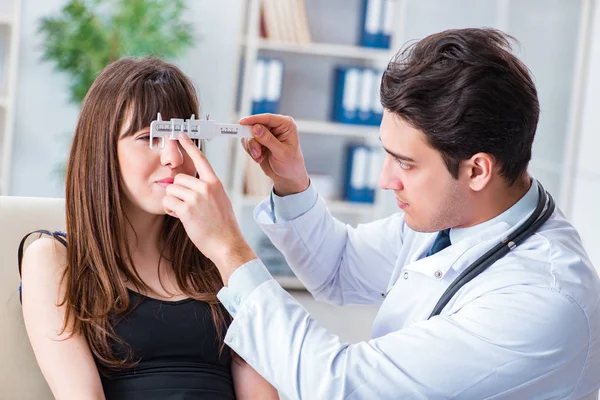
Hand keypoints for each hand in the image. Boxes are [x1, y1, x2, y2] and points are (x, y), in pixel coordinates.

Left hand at [162, 133, 256, 284]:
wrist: (227, 244)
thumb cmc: (224, 226)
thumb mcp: (221, 201)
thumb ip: (208, 190)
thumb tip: (191, 185)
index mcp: (215, 183)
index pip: (200, 159)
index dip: (189, 146)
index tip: (180, 135)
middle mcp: (206, 187)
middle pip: (179, 178)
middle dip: (178, 191)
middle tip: (187, 205)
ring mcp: (196, 198)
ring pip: (171, 189)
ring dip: (173, 201)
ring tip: (185, 213)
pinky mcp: (186, 209)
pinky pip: (168, 202)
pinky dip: (170, 210)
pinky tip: (180, 217)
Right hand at [239, 113, 309, 195]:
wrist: (287, 177)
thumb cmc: (290, 164)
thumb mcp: (281, 152)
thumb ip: (268, 140)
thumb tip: (256, 128)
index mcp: (285, 125)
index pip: (267, 118)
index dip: (254, 119)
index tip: (242, 123)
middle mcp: (275, 126)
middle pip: (255, 125)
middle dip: (253, 140)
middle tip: (256, 152)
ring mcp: (266, 133)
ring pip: (249, 134)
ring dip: (252, 147)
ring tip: (259, 157)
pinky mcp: (259, 141)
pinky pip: (248, 142)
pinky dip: (251, 151)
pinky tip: (259, 158)